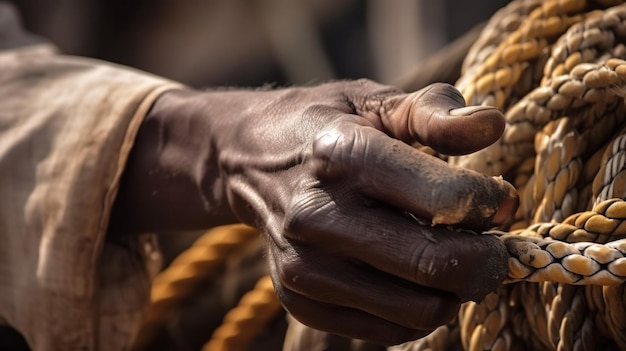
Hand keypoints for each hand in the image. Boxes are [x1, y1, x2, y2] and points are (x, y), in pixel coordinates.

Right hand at [112, 80, 517, 344]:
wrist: (248, 161)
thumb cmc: (324, 125)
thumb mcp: (374, 100)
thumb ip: (434, 112)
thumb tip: (492, 127)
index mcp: (342, 153)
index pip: (445, 199)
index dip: (491, 205)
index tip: (500, 201)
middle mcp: (316, 215)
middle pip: (434, 266)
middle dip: (486, 261)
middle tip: (492, 244)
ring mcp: (303, 266)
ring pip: (418, 310)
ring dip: (454, 290)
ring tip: (451, 259)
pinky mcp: (299, 300)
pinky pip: (386, 331)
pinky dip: (415, 311)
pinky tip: (411, 278)